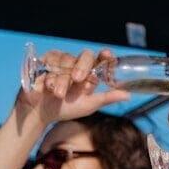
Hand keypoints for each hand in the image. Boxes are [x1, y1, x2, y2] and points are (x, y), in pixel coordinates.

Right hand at [15, 47, 130, 122]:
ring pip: (67, 60)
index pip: (101, 59)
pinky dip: (51, 75)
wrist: (41, 113)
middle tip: (78, 80)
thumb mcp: (88, 105)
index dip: (106, 56)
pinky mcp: (46, 61)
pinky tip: (48, 87)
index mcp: (90, 73)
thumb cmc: (66, 109)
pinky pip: (51, 60)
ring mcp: (62, 62)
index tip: (107, 55)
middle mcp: (78, 65)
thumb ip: (106, 98)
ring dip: (63, 79)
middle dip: (82, 66)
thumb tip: (128, 95)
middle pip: (85, 55)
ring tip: (59, 94)